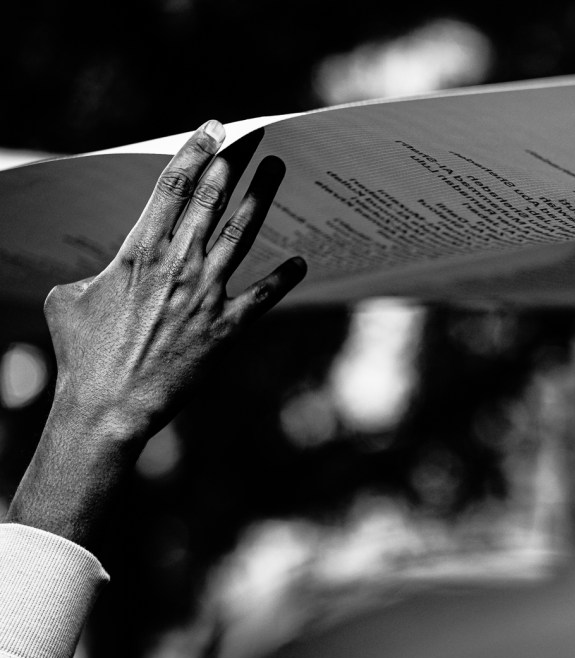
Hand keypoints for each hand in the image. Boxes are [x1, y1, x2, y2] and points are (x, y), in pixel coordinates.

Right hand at [44, 121, 305, 443]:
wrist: (108, 407)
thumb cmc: (83, 356)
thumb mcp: (67, 302)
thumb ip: (90, 276)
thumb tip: (93, 276)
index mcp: (138, 252)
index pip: (170, 187)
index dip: (193, 152)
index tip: (212, 129)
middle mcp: (177, 265)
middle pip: (211, 201)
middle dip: (231, 165)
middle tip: (250, 140)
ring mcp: (205, 294)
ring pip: (241, 233)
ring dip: (261, 198)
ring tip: (277, 169)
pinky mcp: (226, 328)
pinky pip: (263, 296)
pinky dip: (283, 279)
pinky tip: (302, 263)